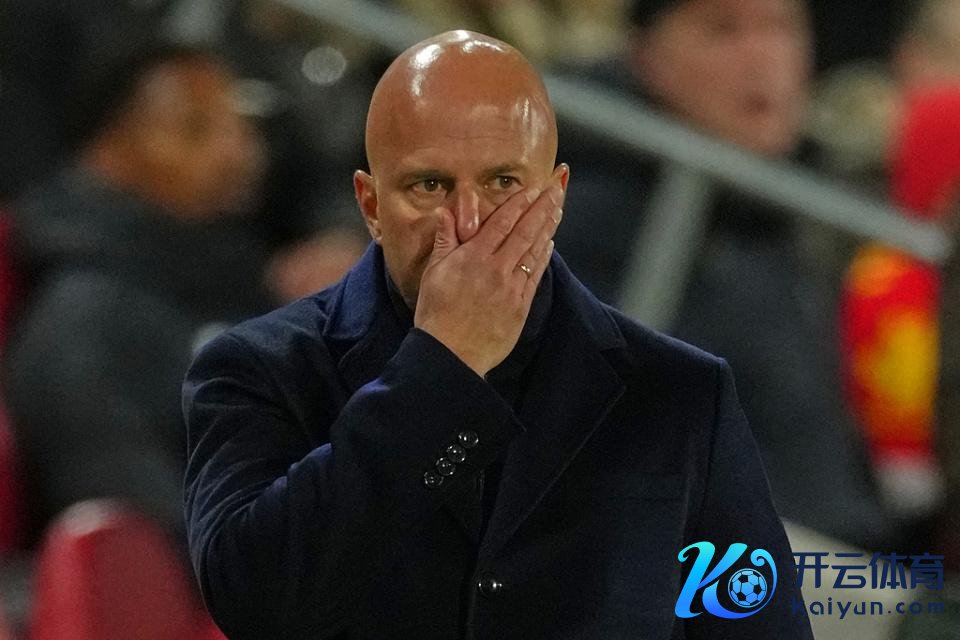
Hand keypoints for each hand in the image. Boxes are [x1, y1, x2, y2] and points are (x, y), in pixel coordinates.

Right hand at [414, 181, 564, 376]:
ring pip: (534, 251)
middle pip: (525, 231)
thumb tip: (446, 212)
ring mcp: (511, 287)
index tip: (533, 188)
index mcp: (474, 257)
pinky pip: (535, 275)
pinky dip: (543, 258)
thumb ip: (445, 240)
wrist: (450, 354)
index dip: (519, 203)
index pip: (502, 222)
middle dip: (542, 208)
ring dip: (548, 228)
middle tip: (557, 189)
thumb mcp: (433, 273)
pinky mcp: (520, 306)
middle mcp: (496, 268)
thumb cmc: (436, 314)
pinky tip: (549, 245)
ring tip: (558, 210)